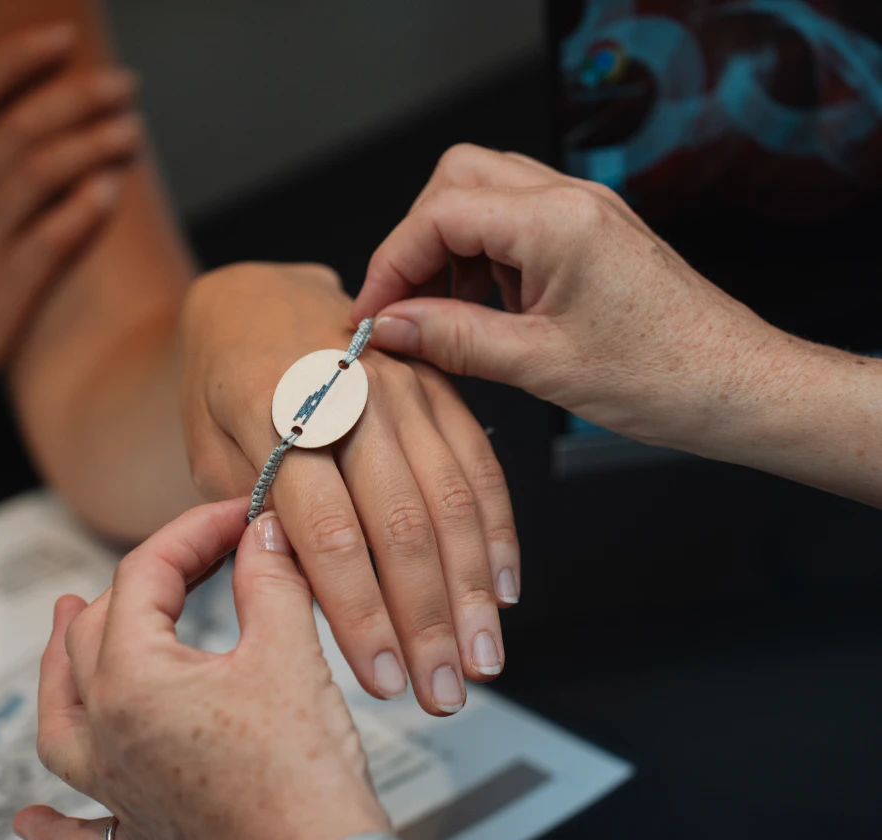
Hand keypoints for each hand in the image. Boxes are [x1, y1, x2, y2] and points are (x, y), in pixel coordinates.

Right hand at [0, 23, 141, 418]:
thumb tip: (30, 122)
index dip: (17, 57)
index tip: (65, 35)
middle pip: (16, 125)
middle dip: (76, 95)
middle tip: (127, 84)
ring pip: (36, 174)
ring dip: (91, 144)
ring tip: (135, 131)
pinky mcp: (6, 291)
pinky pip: (47, 240)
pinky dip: (81, 210)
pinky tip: (112, 189)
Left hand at [13, 501, 389, 839]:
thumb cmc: (303, 781)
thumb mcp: (290, 655)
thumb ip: (271, 581)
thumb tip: (262, 535)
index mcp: (134, 684)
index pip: (144, 574)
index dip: (194, 530)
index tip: (237, 516)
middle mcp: (107, 736)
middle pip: (95, 631)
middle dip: (144, 576)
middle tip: (195, 550)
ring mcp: (116, 788)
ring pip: (61, 715)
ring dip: (64, 662)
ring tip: (65, 620)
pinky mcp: (140, 830)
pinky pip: (72, 830)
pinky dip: (50, 819)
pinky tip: (33, 817)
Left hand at [180, 262, 519, 714]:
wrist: (258, 298)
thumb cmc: (222, 381)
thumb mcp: (207, 447)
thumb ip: (256, 515)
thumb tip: (311, 591)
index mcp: (274, 410)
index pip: (327, 532)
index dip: (358, 614)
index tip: (380, 678)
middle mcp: (348, 394)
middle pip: (400, 523)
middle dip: (427, 620)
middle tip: (443, 691)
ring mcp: (401, 384)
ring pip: (451, 499)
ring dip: (472, 589)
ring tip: (482, 657)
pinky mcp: (438, 385)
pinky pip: (478, 462)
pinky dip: (496, 530)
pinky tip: (504, 585)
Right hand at [353, 144, 785, 454]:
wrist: (739, 387)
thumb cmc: (665, 377)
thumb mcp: (541, 365)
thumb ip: (454, 338)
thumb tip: (390, 325)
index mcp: (559, 221)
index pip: (440, 214)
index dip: (391, 263)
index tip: (372, 313)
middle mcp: (572, 199)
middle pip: (458, 180)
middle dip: (418, 240)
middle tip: (405, 304)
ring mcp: (585, 211)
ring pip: (485, 195)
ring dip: (451, 248)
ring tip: (446, 312)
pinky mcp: (592, 233)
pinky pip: (517, 223)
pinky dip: (485, 258)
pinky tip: (486, 308)